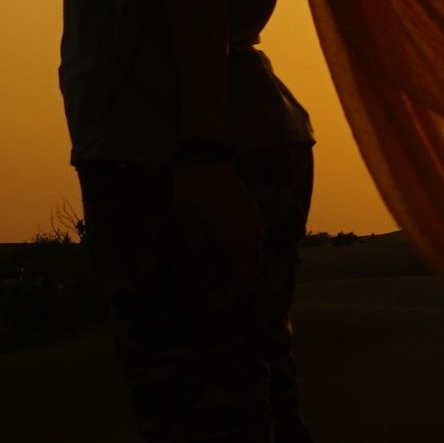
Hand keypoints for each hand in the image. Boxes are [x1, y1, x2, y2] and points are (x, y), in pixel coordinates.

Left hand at [171, 156, 265, 295]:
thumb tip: (201, 260)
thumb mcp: (185, 213)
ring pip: (258, 237)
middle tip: (249, 284)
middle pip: (252, 250)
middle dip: (250, 267)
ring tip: (253, 266)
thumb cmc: (191, 184)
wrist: (206, 154)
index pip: (237, 256)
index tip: (241, 288)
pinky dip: (258, 236)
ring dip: (255, 253)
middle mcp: (240, 220)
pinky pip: (258, 224)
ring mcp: (248, 210)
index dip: (240, 273)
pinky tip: (255, 240)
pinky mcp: (249, 201)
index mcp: (224, 225)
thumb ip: (195, 239)